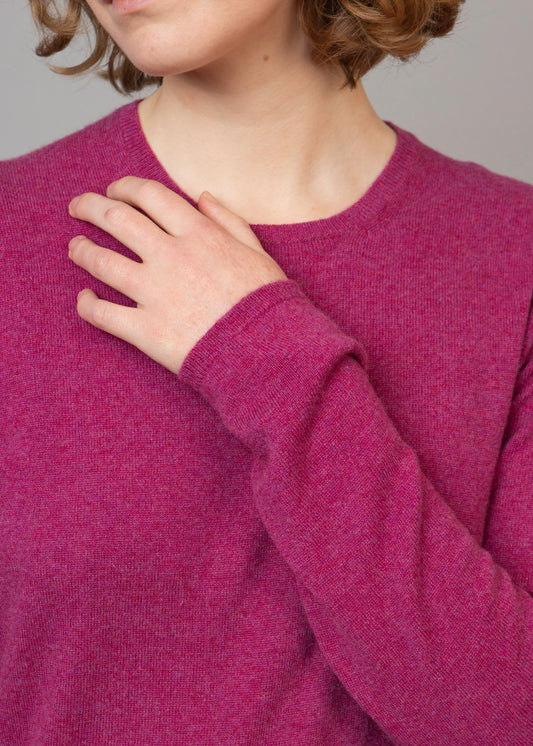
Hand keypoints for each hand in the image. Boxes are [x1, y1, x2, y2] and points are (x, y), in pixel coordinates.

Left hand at [67, 177, 287, 373]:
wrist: (268, 354)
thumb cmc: (267, 304)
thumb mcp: (258, 252)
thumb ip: (229, 221)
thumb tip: (201, 196)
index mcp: (199, 234)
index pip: (149, 195)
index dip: (124, 187)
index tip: (113, 192)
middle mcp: (172, 257)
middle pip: (116, 219)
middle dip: (90, 207)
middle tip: (77, 207)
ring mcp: (155, 294)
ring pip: (101, 262)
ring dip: (81, 251)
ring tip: (75, 248)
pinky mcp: (146, 330)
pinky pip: (102, 313)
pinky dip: (87, 304)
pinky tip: (84, 299)